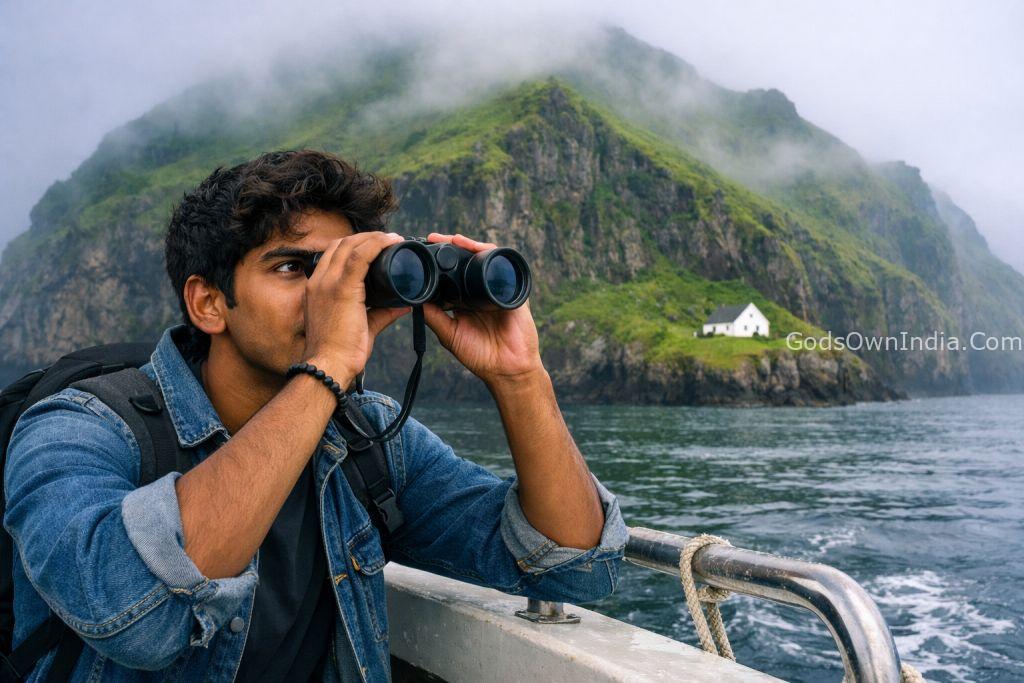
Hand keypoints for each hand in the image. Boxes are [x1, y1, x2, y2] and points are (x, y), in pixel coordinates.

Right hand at [302, 231, 409, 385]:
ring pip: (350, 245)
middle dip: (367, 238)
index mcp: (318, 288)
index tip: (377, 247)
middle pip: (342, 244)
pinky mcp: (341, 289)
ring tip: (394, 239)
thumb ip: (381, 313)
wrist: (328, 366)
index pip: (334, 254)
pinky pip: (360, 257)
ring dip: (374, 238)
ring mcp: (327, 283)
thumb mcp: (362, 327)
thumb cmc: (340, 353)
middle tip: (390, 241)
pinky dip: (377, 245)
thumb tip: (403, 304)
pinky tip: (392, 241)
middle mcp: (319, 281)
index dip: (356, 245)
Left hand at [422, 233, 543, 386]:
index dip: (438, 261)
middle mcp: (479, 291)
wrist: (507, 369)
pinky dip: (489, 253)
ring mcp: (496, 288)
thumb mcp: (450, 334)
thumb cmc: (480, 356)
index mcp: (465, 300)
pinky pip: (501, 265)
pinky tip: (476, 248)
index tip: (422, 252)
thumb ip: (434, 317)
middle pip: (465, 260)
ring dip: (468, 245)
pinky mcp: (511, 289)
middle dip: (450, 247)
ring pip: (483, 258)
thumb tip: (414, 300)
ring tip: (452, 239)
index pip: (450, 273)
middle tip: (432, 239)